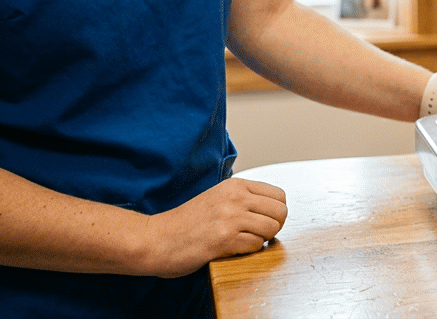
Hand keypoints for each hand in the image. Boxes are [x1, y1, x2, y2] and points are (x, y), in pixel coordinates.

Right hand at [142, 178, 287, 277]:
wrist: (155, 239)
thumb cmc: (185, 223)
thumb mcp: (217, 198)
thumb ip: (243, 199)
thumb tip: (273, 209)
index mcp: (235, 185)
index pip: (279, 195)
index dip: (276, 212)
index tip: (263, 221)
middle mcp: (235, 197)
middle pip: (281, 212)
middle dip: (274, 227)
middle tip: (258, 234)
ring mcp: (230, 217)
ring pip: (273, 228)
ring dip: (263, 240)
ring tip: (244, 241)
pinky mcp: (224, 238)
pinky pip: (256, 245)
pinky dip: (249, 251)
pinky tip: (232, 249)